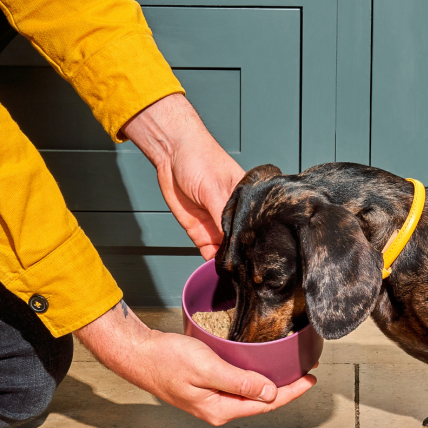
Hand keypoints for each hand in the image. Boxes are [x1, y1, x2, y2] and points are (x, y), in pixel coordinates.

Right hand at [75, 301, 316, 424]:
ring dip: (271, 383)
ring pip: (250, 395)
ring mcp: (211, 401)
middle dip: (286, 388)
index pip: (266, 404)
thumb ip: (239, 383)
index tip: (310, 380)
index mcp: (220, 410)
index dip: (291, 392)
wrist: (139, 354)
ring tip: (289, 371)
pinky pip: (238, 387)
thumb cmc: (166, 359)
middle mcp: (218, 410)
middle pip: (261, 401)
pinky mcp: (206, 390)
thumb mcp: (207, 368)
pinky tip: (261, 369)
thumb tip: (270, 394)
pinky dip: (254, 379)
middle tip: (306, 373)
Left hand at [122, 93, 243, 259]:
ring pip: (227, 252)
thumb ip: (223, 217)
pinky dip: (211, 264)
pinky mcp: (201, 232)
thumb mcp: (214, 189)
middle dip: (242, 256)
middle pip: (243, 243)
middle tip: (244, 271)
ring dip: (227, 263)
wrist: (170, 154)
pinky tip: (215, 270)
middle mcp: (234, 217)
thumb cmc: (199, 159)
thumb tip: (233, 243)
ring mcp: (218, 226)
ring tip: (231, 274)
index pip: (256, 228)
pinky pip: (210, 253)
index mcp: (248, 203)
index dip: (256, 243)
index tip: (257, 258)